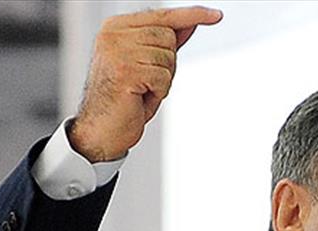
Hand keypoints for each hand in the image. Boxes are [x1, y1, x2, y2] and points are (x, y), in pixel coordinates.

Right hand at [69, 7, 222, 161]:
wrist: (101, 129)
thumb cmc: (123, 98)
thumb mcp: (148, 65)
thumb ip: (165, 42)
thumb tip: (190, 24)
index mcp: (116, 27)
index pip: (163, 16)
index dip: (192, 15)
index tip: (216, 15)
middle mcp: (113, 34)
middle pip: (169, 36)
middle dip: (167, 62)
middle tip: (145, 80)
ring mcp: (117, 50)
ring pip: (168, 57)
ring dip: (162, 78)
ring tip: (140, 89)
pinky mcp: (125, 70)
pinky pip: (164, 76)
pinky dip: (159, 91)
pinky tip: (139, 96)